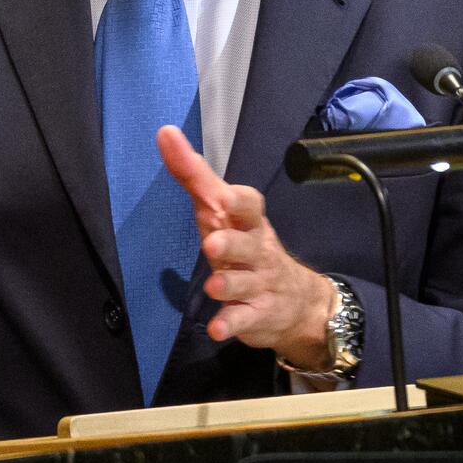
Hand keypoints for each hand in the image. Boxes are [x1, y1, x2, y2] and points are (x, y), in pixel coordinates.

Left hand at [155, 126, 333, 371]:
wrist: (297, 302)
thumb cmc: (246, 246)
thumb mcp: (223, 211)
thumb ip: (194, 175)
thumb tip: (165, 133)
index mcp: (249, 222)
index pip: (250, 206)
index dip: (239, 201)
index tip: (223, 196)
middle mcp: (257, 250)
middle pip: (248, 244)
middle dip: (231, 243)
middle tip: (212, 243)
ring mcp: (259, 283)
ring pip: (245, 283)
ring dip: (229, 283)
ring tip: (213, 287)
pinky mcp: (257, 315)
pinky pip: (244, 320)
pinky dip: (231, 324)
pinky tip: (216, 329)